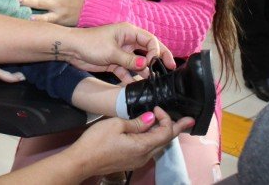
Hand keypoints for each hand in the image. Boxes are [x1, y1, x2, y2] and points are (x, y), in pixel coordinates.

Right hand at [65, 108, 194, 177]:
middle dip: (176, 128)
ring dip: (164, 133)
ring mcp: (137, 160)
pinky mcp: (131, 160)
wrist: (81, 161)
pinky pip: (148, 148)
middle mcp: (144, 156)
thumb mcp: (117, 125)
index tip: (158, 107)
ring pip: (157, 145)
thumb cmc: (96, 142)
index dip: (166, 118)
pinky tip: (151, 130)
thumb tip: (152, 118)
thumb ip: (138, 122)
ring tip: (173, 123)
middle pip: (165, 141)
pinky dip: (154, 138)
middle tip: (187, 119)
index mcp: (142, 146)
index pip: (165, 132)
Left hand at [66, 23, 175, 82]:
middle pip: (148, 50)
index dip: (157, 51)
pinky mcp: (114, 62)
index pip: (150, 40)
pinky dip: (131, 78)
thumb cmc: (90, 43)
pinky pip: (127, 71)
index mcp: (128, 32)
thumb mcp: (111, 52)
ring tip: (152, 82)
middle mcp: (127, 41)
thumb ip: (130, 60)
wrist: (71, 49)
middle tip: (171, 69)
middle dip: (158, 59)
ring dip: (144, 72)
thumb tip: (146, 66)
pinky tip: (135, 87)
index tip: (157, 63)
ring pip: (138, 63)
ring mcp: (121, 52)